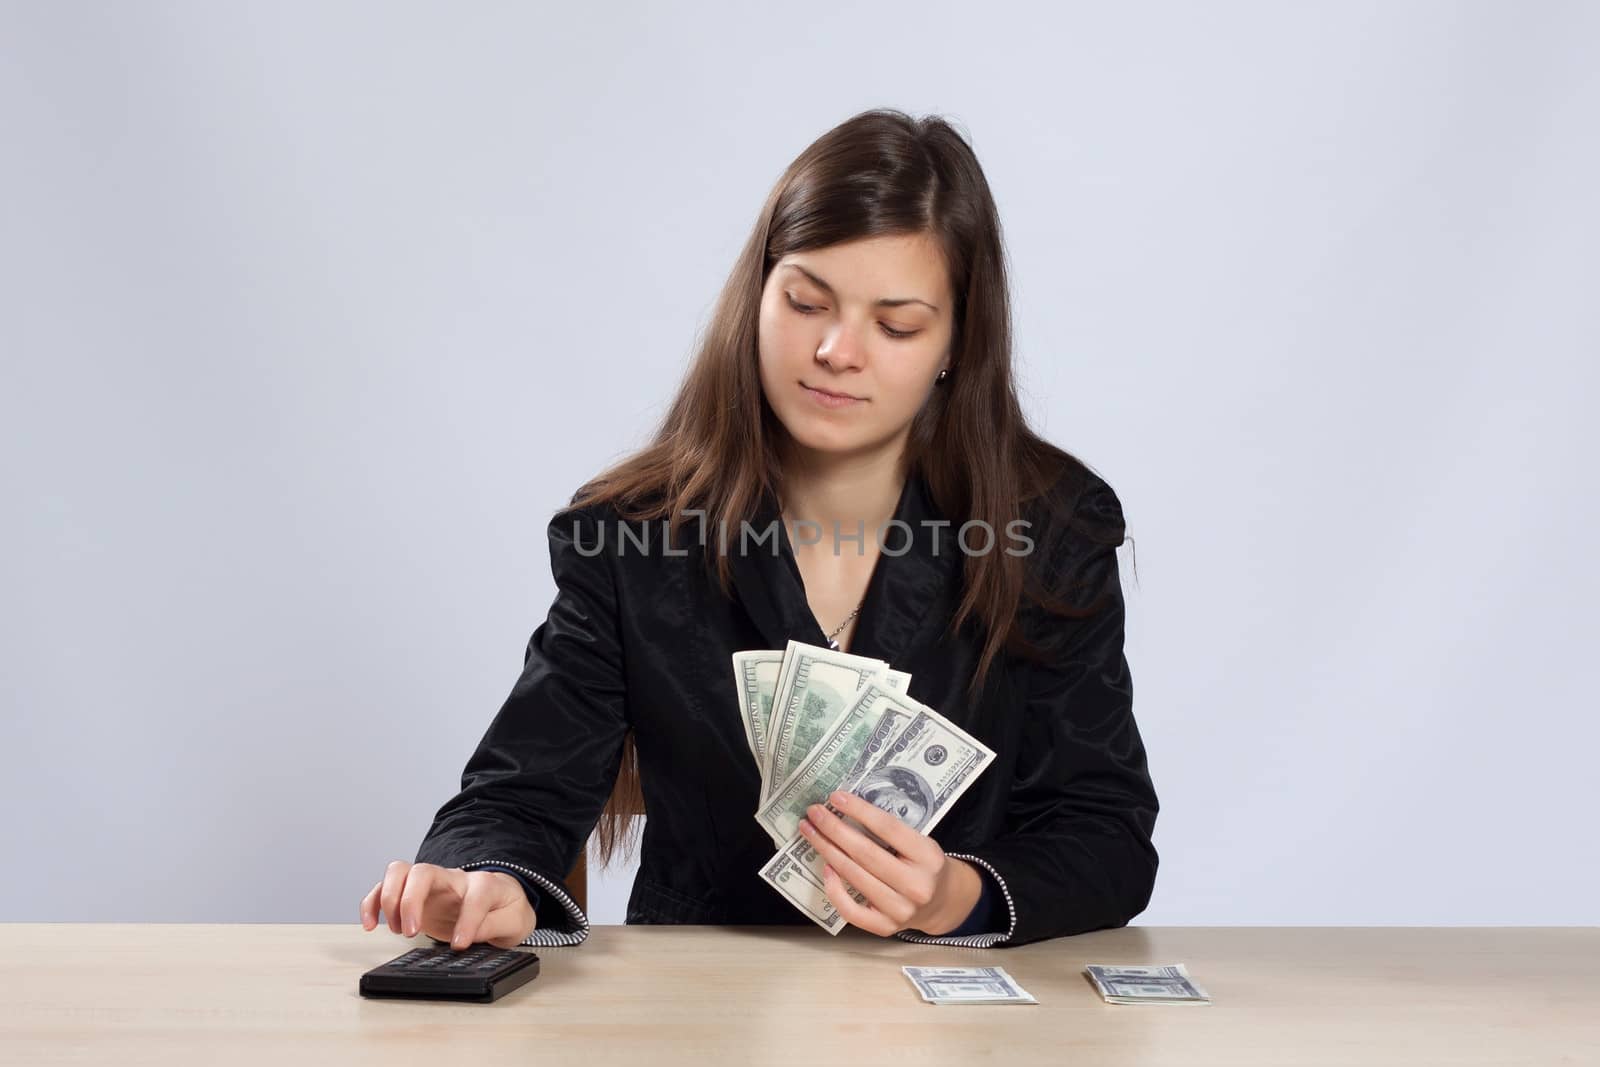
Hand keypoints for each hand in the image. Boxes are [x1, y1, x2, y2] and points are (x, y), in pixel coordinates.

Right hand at [359, 861, 536, 949]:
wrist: (501, 901)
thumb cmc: (506, 909)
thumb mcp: (515, 922)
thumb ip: (494, 926)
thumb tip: (468, 935)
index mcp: (484, 885)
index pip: (474, 895)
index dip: (466, 921)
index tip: (459, 945)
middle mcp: (453, 878)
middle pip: (423, 872)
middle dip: (411, 901)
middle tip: (411, 931)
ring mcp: (431, 884)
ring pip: (400, 872)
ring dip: (389, 899)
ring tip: (396, 929)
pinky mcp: (414, 895)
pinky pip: (385, 887)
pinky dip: (372, 903)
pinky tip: (370, 923)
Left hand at [798, 790, 982, 936]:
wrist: (942, 902)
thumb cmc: (924, 865)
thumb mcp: (920, 842)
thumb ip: (891, 832)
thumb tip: (846, 810)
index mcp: (928, 857)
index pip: (888, 828)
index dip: (859, 811)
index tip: (836, 797)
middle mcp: (916, 885)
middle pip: (865, 853)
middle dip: (834, 829)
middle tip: (814, 813)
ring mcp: (900, 910)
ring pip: (854, 876)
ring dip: (827, 850)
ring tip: (811, 832)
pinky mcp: (885, 928)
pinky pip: (850, 910)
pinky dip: (834, 888)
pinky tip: (825, 868)